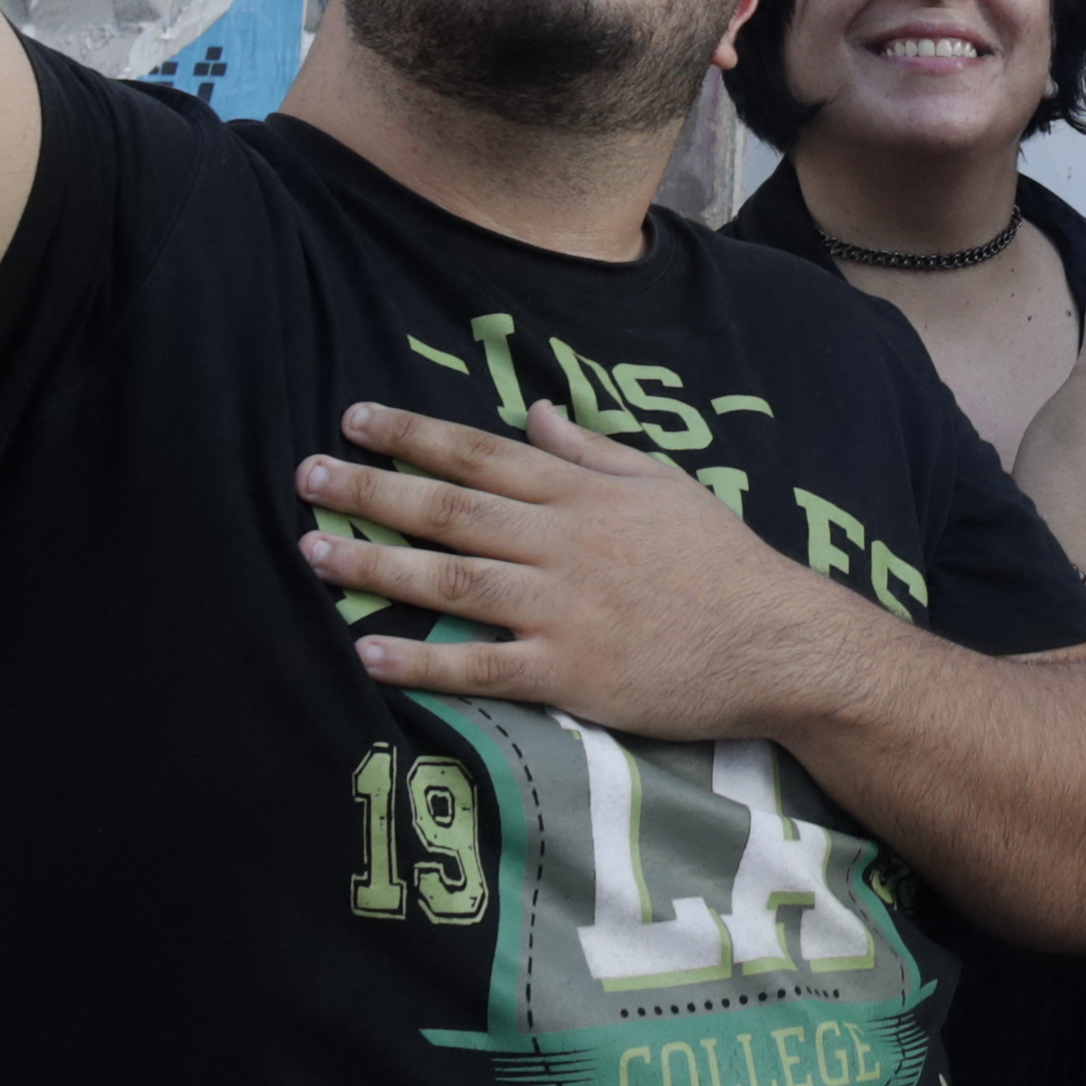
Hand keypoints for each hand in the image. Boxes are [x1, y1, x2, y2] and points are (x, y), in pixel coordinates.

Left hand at [300, 398, 861, 738]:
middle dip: (373, 490)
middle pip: (451, 510)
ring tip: (314, 555)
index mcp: (584, 495)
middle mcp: (563, 544)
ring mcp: (564, 610)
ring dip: (377, 567)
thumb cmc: (723, 561)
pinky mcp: (571, 674)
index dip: (414, 435)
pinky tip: (370, 654)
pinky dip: (424, 661)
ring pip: (453, 581)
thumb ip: (592, 450)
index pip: (482, 454)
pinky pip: (482, 666)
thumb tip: (536, 410)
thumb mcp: (664, 484)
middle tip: (307, 478)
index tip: (355, 420)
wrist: (778, 641)